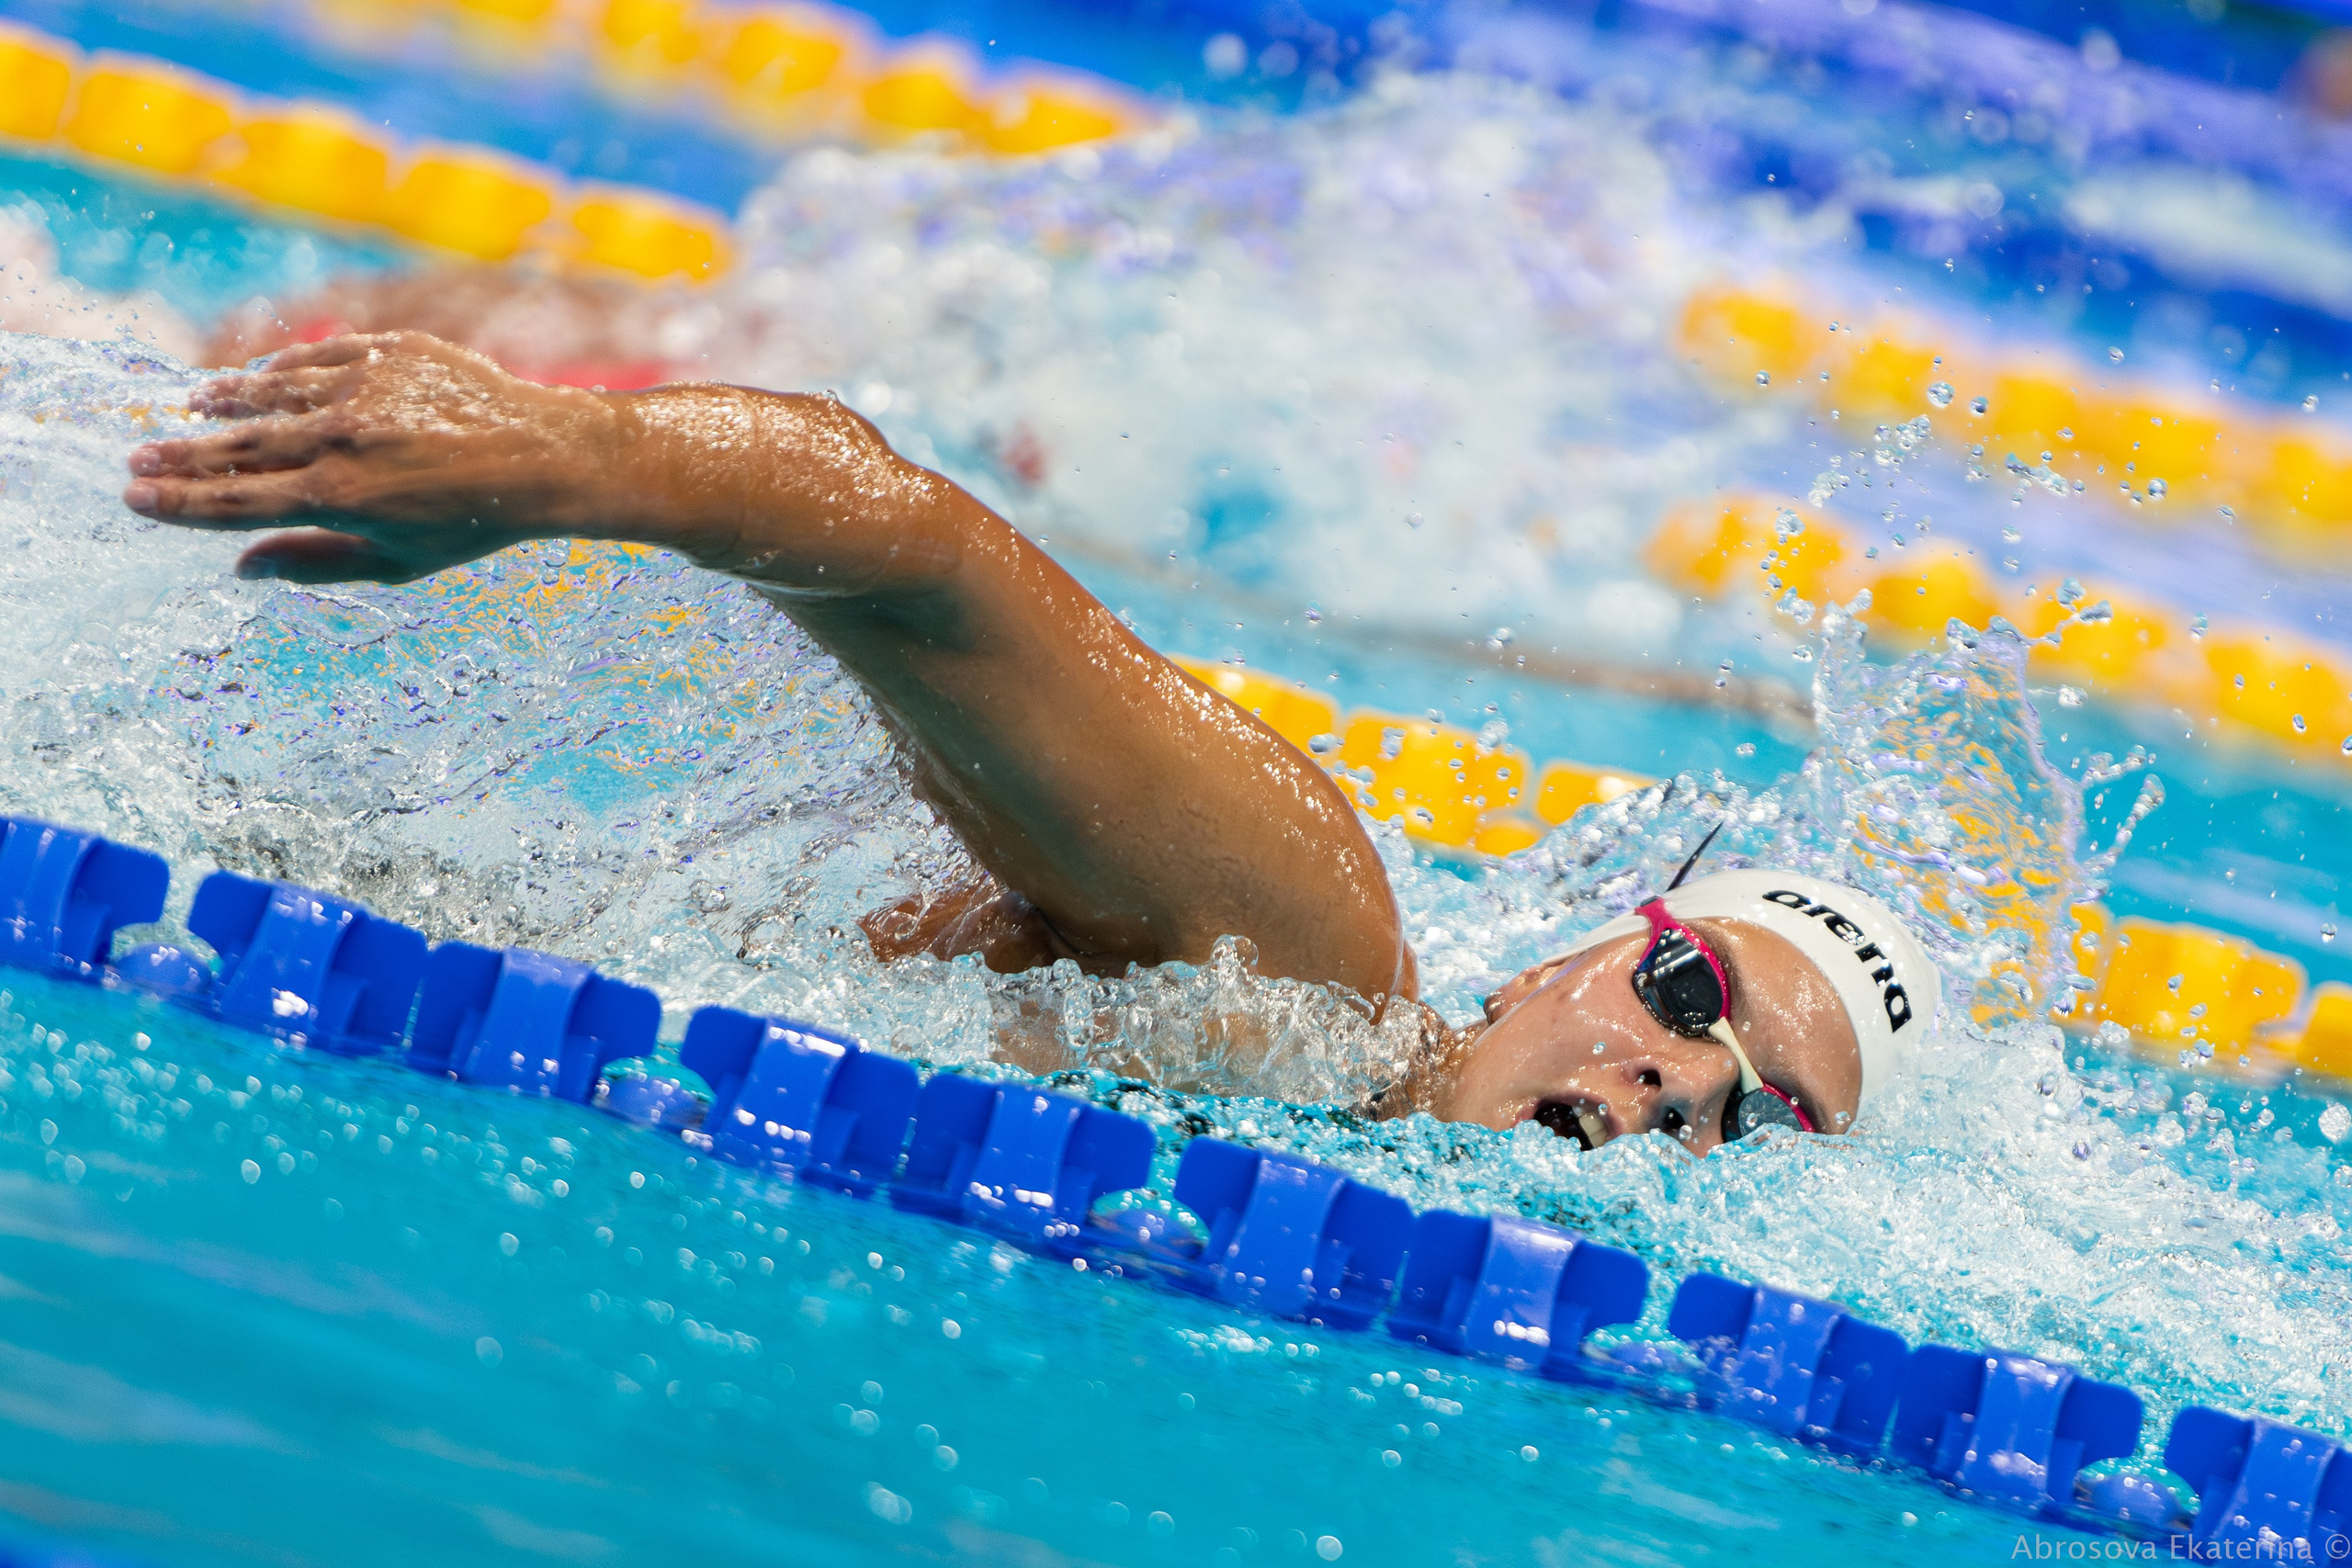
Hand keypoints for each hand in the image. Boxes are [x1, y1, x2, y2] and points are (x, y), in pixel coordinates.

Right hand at [124, 332, 617, 584]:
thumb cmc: (472, 522)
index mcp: (341, 497)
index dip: (179, 502)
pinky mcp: (389, 353)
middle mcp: (344, 438)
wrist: (544, 457)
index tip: (135, 499)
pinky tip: (258, 379)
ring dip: (225, 402)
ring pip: (270, 392)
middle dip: (181, 455)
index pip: (236, 501)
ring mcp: (365, 390)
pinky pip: (315, 359)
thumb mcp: (400, 562)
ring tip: (193, 407)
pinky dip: (280, 371)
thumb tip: (242, 569)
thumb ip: (316, 564)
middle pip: (239, 447)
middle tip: (137, 460)